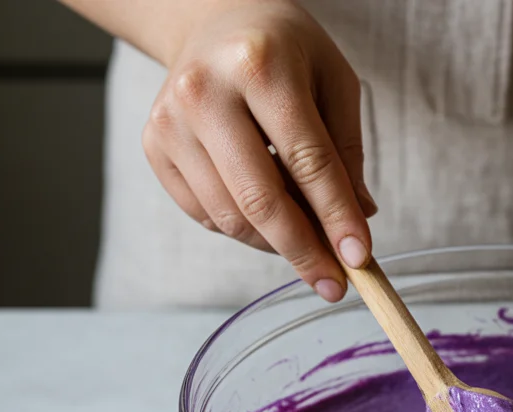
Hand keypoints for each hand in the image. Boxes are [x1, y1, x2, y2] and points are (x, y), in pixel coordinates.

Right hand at [141, 1, 374, 300]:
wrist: (215, 20)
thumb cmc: (285, 52)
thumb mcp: (334, 82)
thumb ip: (346, 153)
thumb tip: (358, 222)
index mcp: (260, 66)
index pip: (307, 161)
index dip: (336, 217)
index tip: (359, 259)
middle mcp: (206, 92)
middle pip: (261, 199)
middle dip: (304, 251)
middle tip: (334, 284)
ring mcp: (171, 121)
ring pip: (231, 217)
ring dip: (275, 244)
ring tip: (306, 240)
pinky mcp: (154, 146)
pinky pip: (206, 215)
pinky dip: (243, 229)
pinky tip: (265, 214)